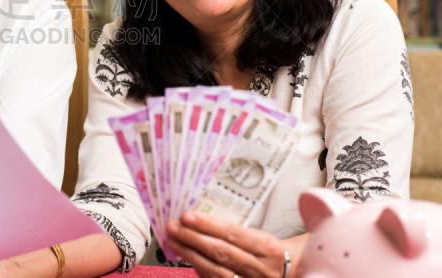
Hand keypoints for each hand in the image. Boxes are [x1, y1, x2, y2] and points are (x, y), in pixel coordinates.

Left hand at [166, 212, 305, 277]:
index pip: (233, 234)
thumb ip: (248, 226)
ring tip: (174, 242)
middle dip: (192, 239)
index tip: (187, 216)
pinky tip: (188, 259)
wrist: (306, 275)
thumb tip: (214, 208)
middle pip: (221, 253)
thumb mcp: (278, 236)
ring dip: (191, 255)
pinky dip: (201, 271)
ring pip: (216, 271)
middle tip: (172, 226)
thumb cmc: (287, 253)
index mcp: (270, 248)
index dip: (208, 225)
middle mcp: (261, 269)